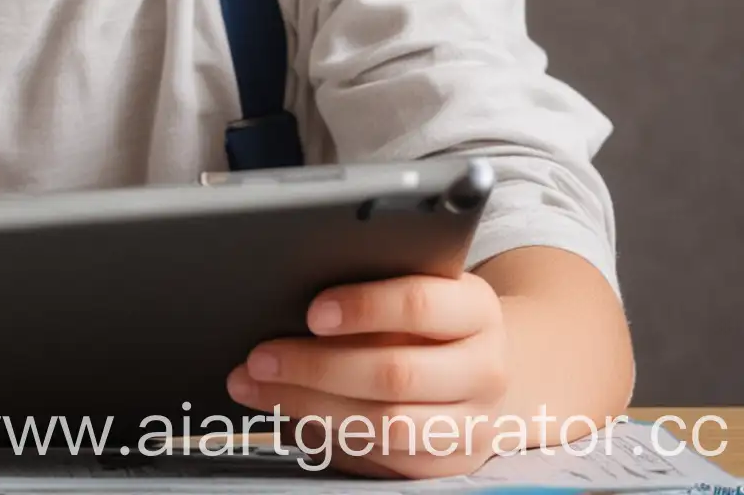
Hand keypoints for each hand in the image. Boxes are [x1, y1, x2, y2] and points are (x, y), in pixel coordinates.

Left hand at [227, 271, 509, 476]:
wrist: (484, 363)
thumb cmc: (435, 313)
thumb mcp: (417, 281)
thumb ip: (372, 285)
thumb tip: (292, 296)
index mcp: (475, 308)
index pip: (420, 304)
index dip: (364, 307)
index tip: (313, 312)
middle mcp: (483, 368)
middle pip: (395, 373)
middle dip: (316, 366)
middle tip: (262, 356)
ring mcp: (473, 422)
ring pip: (386, 424)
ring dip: (309, 406)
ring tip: (259, 385)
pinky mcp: (451, 462)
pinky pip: (384, 457)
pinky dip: (330, 437)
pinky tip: (290, 416)